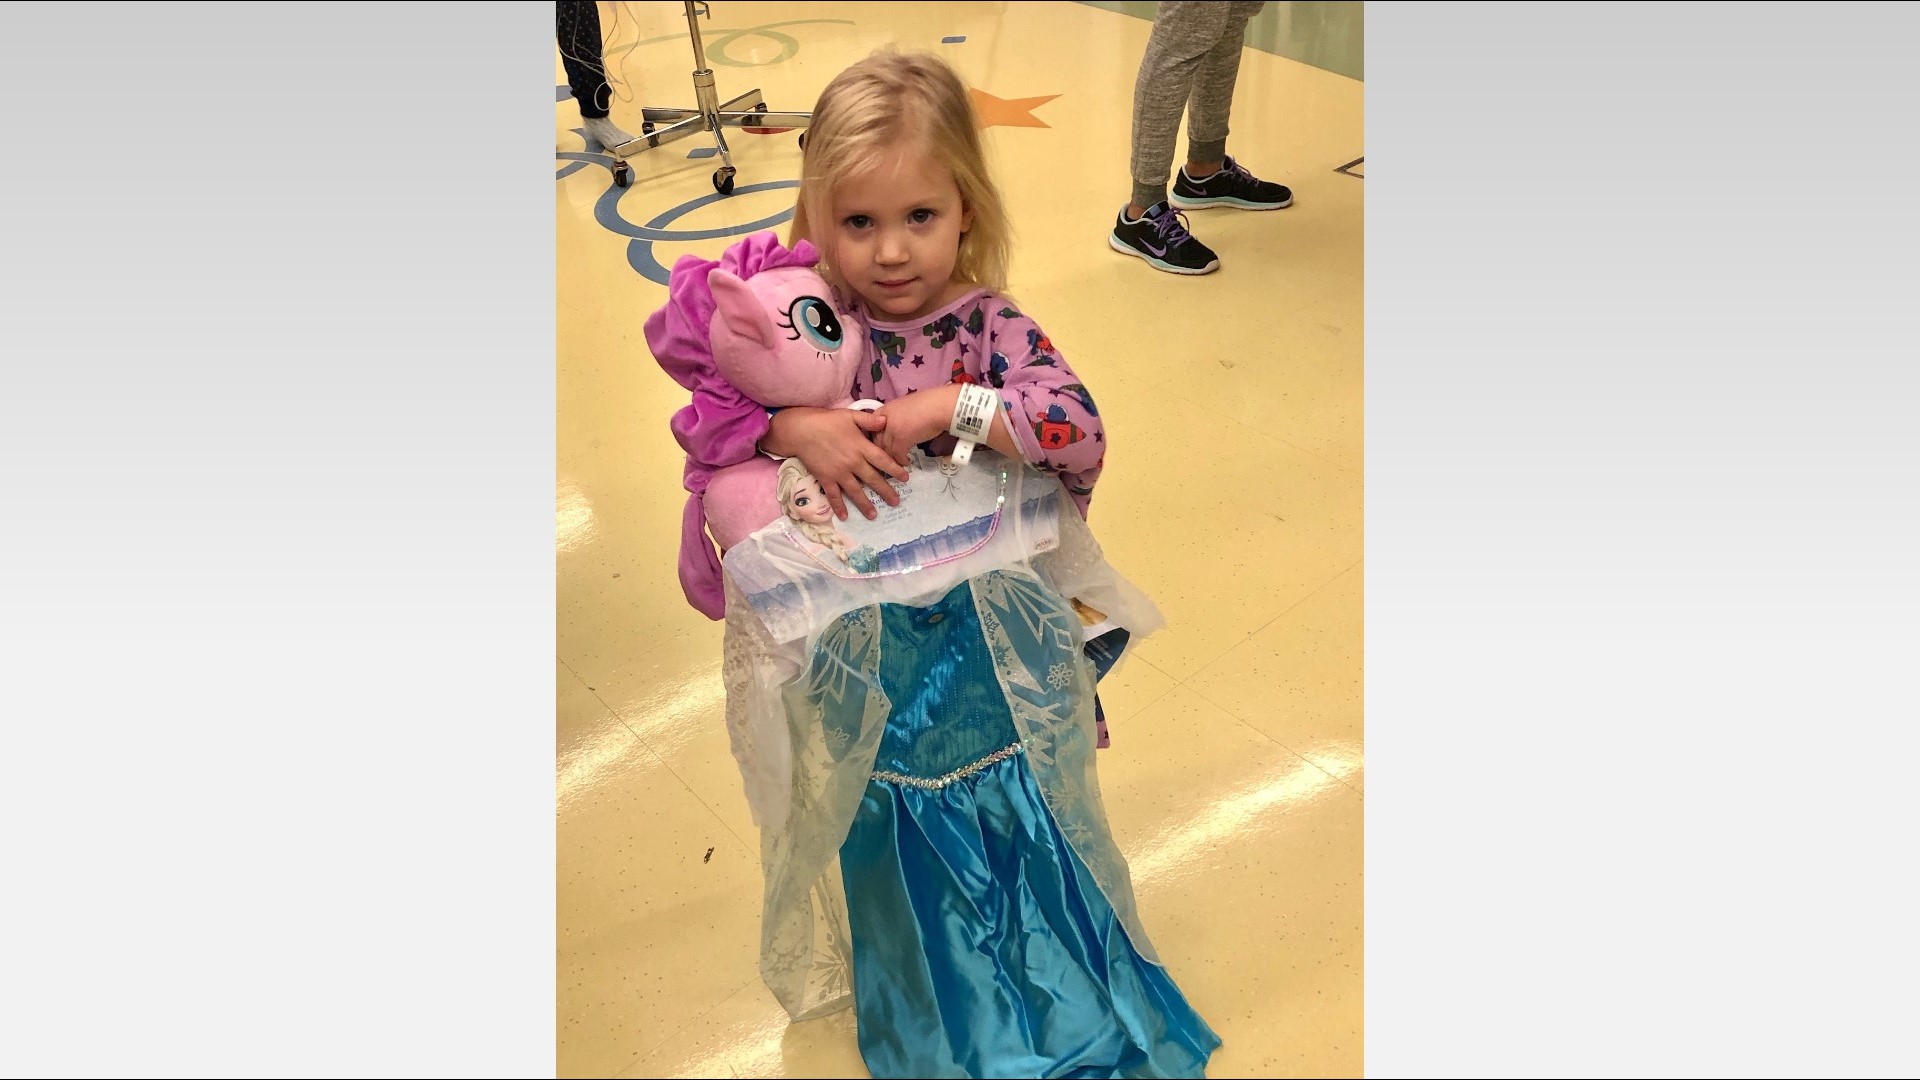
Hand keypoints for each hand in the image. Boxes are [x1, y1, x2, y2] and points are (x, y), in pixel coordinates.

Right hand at [761, 407, 907, 519]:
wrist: (801, 430)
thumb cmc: (826, 421)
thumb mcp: (850, 415)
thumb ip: (869, 421)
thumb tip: (886, 421)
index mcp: (861, 447)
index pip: (882, 461)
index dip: (895, 470)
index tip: (905, 478)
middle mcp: (852, 463)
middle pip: (873, 479)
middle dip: (886, 491)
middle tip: (896, 502)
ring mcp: (839, 473)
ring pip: (856, 491)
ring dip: (865, 504)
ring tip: (874, 515)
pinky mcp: (826, 478)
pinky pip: (834, 495)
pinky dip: (839, 507)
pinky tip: (845, 516)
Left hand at [872, 385, 962, 464]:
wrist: (940, 406)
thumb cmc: (928, 404)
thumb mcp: (905, 406)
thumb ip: (896, 416)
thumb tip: (897, 426)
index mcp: (885, 409)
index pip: (871, 427)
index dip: (875, 438)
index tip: (880, 446)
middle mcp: (885, 419)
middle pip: (877, 440)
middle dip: (882, 451)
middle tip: (887, 458)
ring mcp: (892, 429)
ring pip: (886, 449)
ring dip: (892, 458)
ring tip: (897, 463)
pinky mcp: (902, 439)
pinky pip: (897, 455)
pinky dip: (901, 460)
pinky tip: (906, 462)